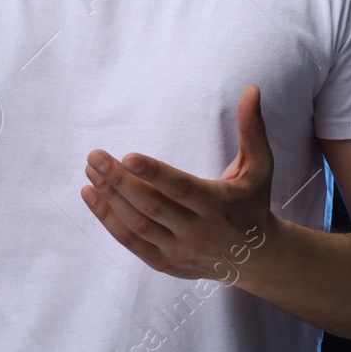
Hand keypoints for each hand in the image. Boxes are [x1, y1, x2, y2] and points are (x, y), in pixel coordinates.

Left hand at [82, 83, 277, 283]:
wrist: (256, 258)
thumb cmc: (253, 202)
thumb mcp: (260, 166)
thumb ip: (251, 128)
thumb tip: (251, 88)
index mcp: (219, 204)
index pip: (181, 188)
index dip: (154, 173)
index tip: (127, 156)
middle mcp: (198, 231)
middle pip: (151, 206)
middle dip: (119, 181)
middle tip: (95, 156)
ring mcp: (180, 250)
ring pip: (137, 225)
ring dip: (109, 198)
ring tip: (90, 171)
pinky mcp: (166, 263)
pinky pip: (131, 242)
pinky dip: (108, 220)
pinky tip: (91, 196)